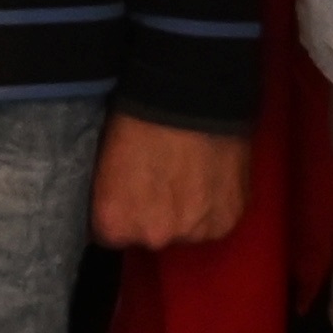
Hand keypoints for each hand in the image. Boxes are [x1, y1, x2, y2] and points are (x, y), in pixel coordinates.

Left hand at [92, 111, 253, 252]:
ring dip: (188, 211)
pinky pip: (216, 220)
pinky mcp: (227, 220)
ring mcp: (193, 232)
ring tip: (191, 174)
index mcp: (115, 223)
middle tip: (163, 177)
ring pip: (188, 230)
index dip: (123, 213)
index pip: (112, 237)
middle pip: (152, 236)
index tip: (131, 193)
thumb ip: (112, 199)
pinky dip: (214, 204)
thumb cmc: (138, 118)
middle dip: (155, 215)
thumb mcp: (105, 163)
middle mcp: (153, 236)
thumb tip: (120, 207)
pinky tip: (211, 176)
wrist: (190, 96)